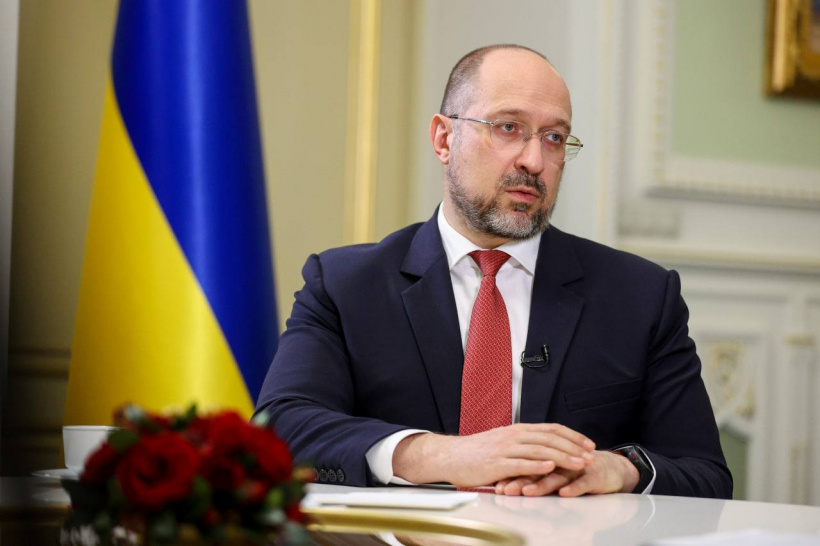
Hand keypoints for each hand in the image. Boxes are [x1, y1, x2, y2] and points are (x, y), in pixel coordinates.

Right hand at [392, 423, 595, 487]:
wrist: (450, 456)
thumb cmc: (476, 452)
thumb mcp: (502, 442)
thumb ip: (523, 445)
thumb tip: (545, 450)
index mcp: (516, 430)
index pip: (551, 429)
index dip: (572, 435)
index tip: (588, 444)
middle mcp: (513, 436)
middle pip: (550, 438)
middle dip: (573, 447)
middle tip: (590, 455)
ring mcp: (504, 449)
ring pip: (540, 450)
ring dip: (562, 457)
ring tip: (579, 463)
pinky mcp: (496, 463)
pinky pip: (520, 463)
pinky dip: (537, 465)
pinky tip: (551, 468)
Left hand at [494, 450, 639, 496]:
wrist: (608, 468)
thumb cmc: (575, 470)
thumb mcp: (552, 471)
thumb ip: (531, 474)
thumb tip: (503, 482)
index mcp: (548, 456)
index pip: (526, 463)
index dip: (511, 473)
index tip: (497, 485)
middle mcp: (560, 460)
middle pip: (538, 467)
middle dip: (521, 479)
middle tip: (507, 489)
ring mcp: (576, 467)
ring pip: (557, 475)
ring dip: (542, 484)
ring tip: (529, 492)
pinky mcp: (593, 475)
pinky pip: (582, 482)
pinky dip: (573, 487)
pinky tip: (564, 493)